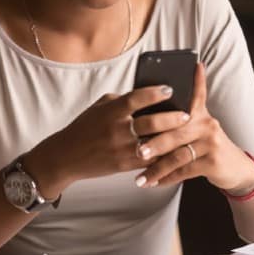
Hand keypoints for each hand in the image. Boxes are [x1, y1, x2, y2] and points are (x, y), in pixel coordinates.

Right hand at [25, 84, 190, 197]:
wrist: (66, 156)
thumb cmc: (85, 127)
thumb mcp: (99, 107)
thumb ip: (121, 101)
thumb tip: (146, 95)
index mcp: (111, 111)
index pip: (136, 98)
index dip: (155, 93)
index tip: (170, 89)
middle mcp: (117, 129)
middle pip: (151, 122)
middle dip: (172, 118)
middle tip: (187, 114)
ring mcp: (121, 149)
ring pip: (153, 144)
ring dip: (171, 139)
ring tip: (185, 134)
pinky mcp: (123, 165)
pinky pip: (148, 161)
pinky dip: (162, 156)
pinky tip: (174, 152)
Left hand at [132, 63, 253, 192]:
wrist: (234, 168)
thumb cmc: (206, 146)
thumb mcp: (198, 129)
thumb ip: (178, 121)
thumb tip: (147, 115)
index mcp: (200, 113)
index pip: (196, 93)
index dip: (196, 79)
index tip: (193, 65)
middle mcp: (207, 124)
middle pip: (175, 131)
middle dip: (154, 143)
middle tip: (136, 151)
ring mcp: (211, 142)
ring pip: (177, 155)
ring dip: (157, 168)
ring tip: (140, 177)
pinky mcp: (213, 161)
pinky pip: (185, 170)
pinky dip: (168, 178)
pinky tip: (155, 183)